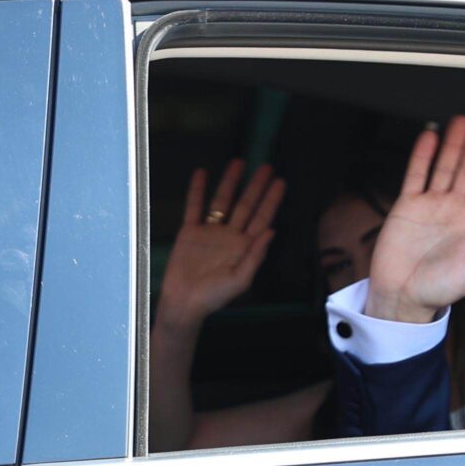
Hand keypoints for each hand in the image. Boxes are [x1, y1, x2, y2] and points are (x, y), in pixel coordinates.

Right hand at [155, 160, 282, 331]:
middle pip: (246, 205)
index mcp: (245, 247)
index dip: (272, 201)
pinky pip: (194, 207)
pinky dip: (197, 190)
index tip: (281, 182)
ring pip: (222, 202)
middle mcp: (230, 236)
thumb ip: (256, 255)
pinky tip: (201, 173)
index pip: (262, 218)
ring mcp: (210, 232)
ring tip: (239, 162)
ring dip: (230, 182)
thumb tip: (271, 231)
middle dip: (256, 186)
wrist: (184, 303)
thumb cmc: (214, 297)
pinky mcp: (190, 232)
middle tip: (266, 167)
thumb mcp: (241, 280)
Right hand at [365, 111, 464, 323]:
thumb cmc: (439, 290)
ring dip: (455, 143)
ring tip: (463, 121)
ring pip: (446, 166)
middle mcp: (455, 210)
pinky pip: (416, 174)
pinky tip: (431, 137)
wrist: (401, 297)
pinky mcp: (407, 206)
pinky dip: (423, 155)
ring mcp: (431, 205)